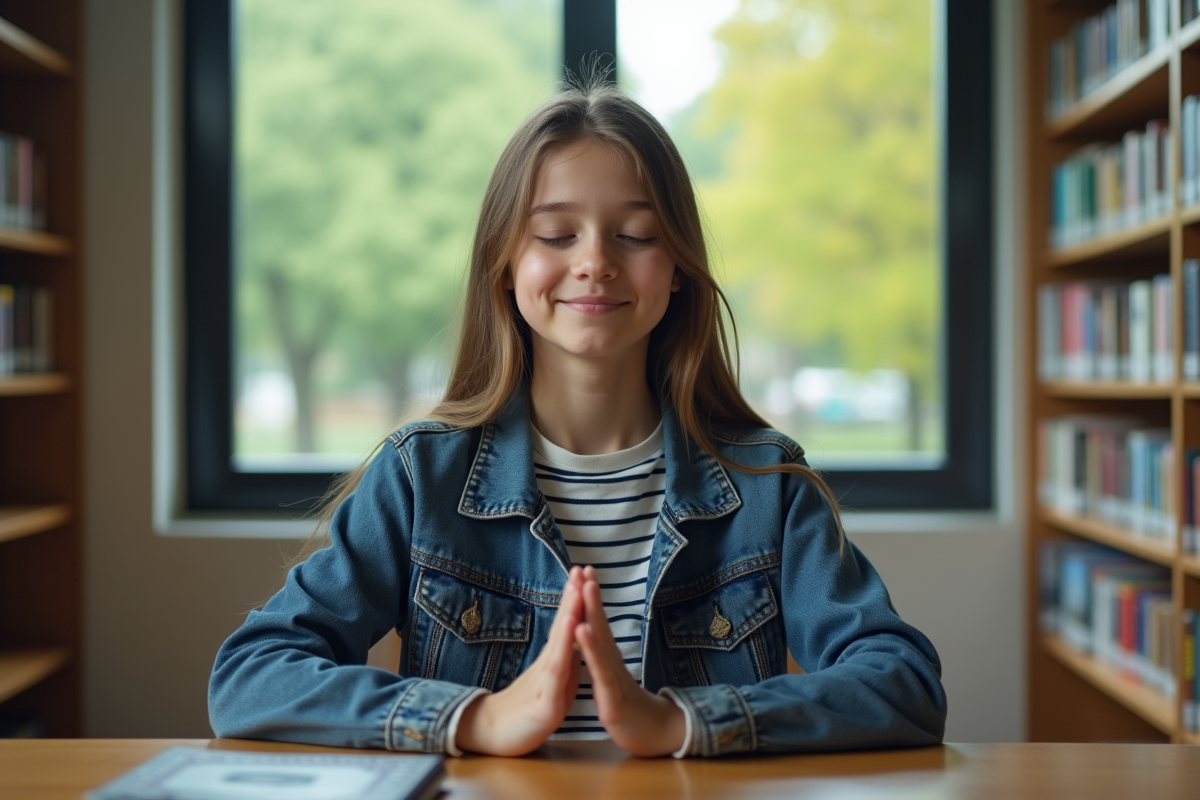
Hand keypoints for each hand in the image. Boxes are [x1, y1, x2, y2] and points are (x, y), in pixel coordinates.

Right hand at [455, 566, 583, 755]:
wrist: (492, 735)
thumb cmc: (524, 710)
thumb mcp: (553, 685)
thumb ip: (565, 664)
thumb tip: (578, 644)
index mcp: (553, 661)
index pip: (567, 625)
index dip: (576, 600)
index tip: (584, 574)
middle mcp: (548, 664)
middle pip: (563, 625)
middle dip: (573, 596)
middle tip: (580, 568)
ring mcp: (544, 681)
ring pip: (559, 644)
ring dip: (568, 615)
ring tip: (576, 589)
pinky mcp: (545, 702)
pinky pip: (555, 674)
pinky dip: (563, 652)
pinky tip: (568, 634)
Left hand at [574, 566, 686, 756]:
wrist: (655, 734)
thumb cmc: (628, 705)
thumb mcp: (610, 677)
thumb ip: (601, 655)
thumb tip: (593, 633)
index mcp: (608, 657)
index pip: (596, 622)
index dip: (588, 597)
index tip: (582, 570)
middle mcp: (612, 661)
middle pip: (600, 622)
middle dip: (591, 594)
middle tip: (584, 568)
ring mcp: (613, 677)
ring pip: (602, 641)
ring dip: (593, 613)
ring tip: (585, 589)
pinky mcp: (612, 697)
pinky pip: (601, 671)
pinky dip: (591, 650)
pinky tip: (583, 632)